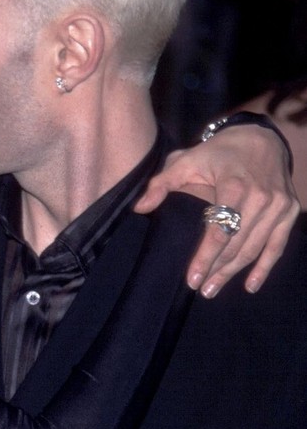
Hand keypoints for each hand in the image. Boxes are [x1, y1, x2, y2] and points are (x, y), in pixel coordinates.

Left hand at [135, 123, 298, 296]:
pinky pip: (277, 245)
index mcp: (235, 186)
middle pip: (236, 244)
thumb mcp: (187, 160)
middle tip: (201, 290)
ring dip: (233, 273)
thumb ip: (162, 184)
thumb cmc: (218, 153)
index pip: (219, 231)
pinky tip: (250, 285)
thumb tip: (140, 208)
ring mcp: (278, 205)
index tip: (192, 279)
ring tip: (213, 289)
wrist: (260, 138)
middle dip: (217, 270)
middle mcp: (261, 197)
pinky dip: (265, 268)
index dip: (206, 258)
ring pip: (254, 248)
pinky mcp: (289, 210)